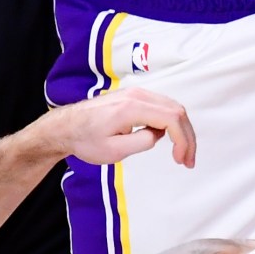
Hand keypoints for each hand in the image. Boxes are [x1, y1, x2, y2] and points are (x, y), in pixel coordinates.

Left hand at [42, 86, 197, 168]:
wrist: (66, 127)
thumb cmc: (85, 140)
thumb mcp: (113, 151)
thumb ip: (141, 142)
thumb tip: (158, 135)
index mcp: (132, 107)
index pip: (171, 118)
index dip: (182, 140)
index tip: (181, 160)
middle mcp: (137, 95)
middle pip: (176, 110)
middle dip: (187, 136)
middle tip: (188, 160)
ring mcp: (136, 93)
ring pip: (171, 107)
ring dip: (181, 129)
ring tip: (181, 153)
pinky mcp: (134, 96)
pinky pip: (161, 106)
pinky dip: (171, 122)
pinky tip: (169, 139)